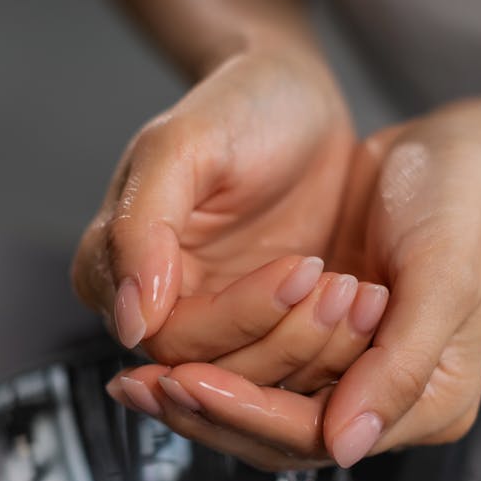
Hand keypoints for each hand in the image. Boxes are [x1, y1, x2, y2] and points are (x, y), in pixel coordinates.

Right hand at [71, 41, 359, 370]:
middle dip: (286, 335)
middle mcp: (157, 307)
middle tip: (342, 285)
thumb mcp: (181, 144)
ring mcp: (212, 323)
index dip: (238, 316)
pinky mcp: (262, 331)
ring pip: (256, 381)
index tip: (301, 269)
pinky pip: (289, 369)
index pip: (168, 337)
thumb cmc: (239, 104)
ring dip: (315, 346)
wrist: (296, 100)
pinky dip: (333, 349)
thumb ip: (139, 226)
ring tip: (361, 293)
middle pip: (213, 370)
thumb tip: (130, 319)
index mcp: (114, 270)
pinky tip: (366, 307)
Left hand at [106, 98, 480, 469]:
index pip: (321, 433)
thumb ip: (400, 365)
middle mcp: (391, 406)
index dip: (248, 411)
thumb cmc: (459, 200)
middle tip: (140, 386)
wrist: (457, 148)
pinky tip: (161, 357)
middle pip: (283, 438)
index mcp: (434, 402)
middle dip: (209, 412)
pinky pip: (262, 375)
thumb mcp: (443, 273)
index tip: (184, 381)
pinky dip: (214, 366)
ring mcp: (356, 379)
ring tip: (137, 378)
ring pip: (265, 412)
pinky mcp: (327, 351)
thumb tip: (343, 449)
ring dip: (203, 397)